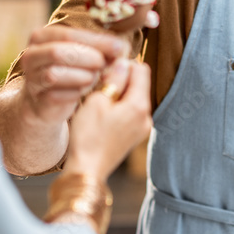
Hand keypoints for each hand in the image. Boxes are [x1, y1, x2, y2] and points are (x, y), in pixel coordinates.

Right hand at [19, 26, 127, 125]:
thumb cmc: (71, 71)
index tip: (119, 47)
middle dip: (88, 58)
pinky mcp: (38, 99)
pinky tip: (85, 91)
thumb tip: (121, 47)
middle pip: (60, 53)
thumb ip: (99, 48)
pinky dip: (77, 93)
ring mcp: (32, 78)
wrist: (48, 102)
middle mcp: (31, 55)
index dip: (97, 41)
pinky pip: (59, 95)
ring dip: (83, 76)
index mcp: (41, 36)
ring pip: (56, 75)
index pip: (70, 34)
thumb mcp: (83, 54)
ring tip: (95, 78)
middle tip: (104, 64)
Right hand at [64, 59, 151, 180]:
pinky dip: (119, 107)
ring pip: (134, 99)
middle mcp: (147, 117)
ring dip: (119, 94)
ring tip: (98, 100)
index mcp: (140, 106)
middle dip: (122, 79)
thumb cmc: (88, 136)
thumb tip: (123, 62)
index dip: (123, 64)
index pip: (142, 70)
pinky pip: (130, 113)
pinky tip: (102, 114)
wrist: (86, 171)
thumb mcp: (97, 101)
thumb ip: (114, 80)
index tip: (105, 68)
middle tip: (99, 84)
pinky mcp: (134, 137)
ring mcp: (142, 129)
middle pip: (139, 85)